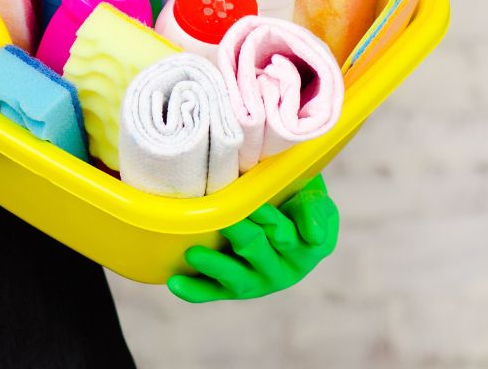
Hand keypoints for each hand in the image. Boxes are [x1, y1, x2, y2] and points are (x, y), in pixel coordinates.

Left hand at [167, 175, 340, 302]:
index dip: (272, 222)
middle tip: (224, 221)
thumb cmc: (294, 196)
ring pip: (237, 278)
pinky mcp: (234, 288)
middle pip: (258, 251)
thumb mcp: (312, 196)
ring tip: (193, 254)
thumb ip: (312, 209)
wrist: (278, 206)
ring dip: (216, 266)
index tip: (257, 208)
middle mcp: (283, 268)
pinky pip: (214, 291)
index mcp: (307, 248)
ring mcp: (257, 280)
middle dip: (241, 236)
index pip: (288, 235)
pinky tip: (174, 282)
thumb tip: (312, 236)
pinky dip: (195, 290)